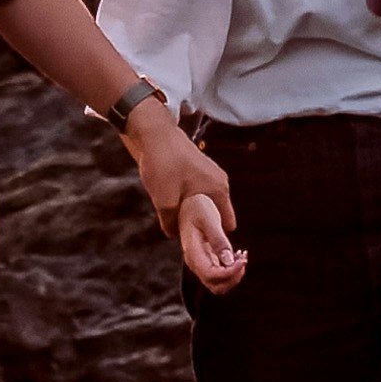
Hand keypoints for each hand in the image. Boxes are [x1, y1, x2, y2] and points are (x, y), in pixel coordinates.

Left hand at [132, 114, 243, 291]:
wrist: (152, 132)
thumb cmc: (162, 164)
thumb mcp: (164, 200)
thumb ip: (171, 222)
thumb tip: (173, 236)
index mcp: (219, 189)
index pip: (227, 223)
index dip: (217, 239)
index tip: (204, 249)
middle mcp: (219, 182)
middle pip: (216, 215)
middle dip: (204, 228)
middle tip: (188, 240)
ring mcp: (209, 174)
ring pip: (205, 204)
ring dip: (193, 214)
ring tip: (178, 225)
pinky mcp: (197, 170)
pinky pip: (198, 194)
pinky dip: (188, 202)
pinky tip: (172, 206)